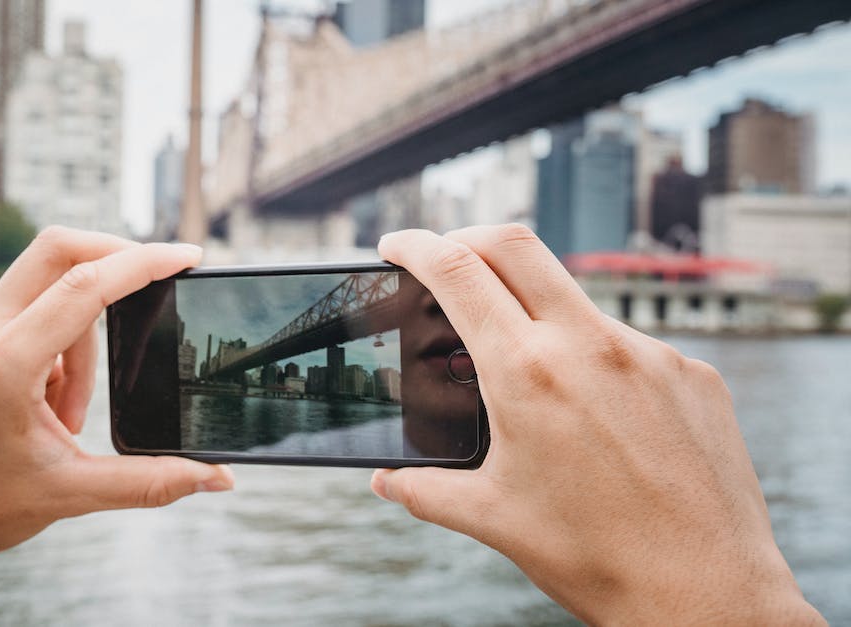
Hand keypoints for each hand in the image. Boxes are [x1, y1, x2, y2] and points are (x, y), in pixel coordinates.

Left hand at [0, 227, 232, 625]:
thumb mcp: (66, 496)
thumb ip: (149, 483)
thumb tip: (216, 478)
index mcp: (5, 363)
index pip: (86, 284)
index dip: (144, 262)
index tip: (188, 256)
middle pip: (58, 249)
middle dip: (117, 258)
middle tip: (156, 293)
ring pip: (46, 283)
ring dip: (85, 332)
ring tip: (75, 415)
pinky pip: (29, 311)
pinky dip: (61, 343)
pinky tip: (54, 409)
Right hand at [373, 226, 822, 624]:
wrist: (706, 593)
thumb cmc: (595, 558)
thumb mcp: (491, 519)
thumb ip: (424, 489)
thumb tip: (384, 479)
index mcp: (527, 374)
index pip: (458, 272)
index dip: (417, 245)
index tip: (397, 244)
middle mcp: (589, 346)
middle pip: (515, 244)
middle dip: (468, 237)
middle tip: (447, 259)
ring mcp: (649, 353)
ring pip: (574, 299)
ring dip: (536, 310)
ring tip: (527, 370)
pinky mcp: (692, 373)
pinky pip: (628, 344)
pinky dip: (594, 358)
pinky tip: (596, 413)